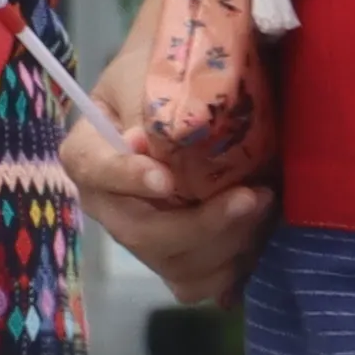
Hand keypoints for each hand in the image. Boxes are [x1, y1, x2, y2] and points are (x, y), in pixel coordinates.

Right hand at [63, 0, 272, 304]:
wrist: (194, 87)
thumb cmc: (168, 71)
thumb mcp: (154, 72)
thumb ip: (151, 106)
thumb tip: (143, 143)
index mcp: (89, 152)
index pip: (92, 169)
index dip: (126, 178)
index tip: (167, 179)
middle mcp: (109, 204)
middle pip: (140, 234)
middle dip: (202, 223)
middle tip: (253, 195)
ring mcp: (143, 236)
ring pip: (175, 266)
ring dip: (226, 243)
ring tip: (264, 202)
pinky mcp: (178, 257)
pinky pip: (200, 283)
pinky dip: (232, 267)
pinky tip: (258, 235)